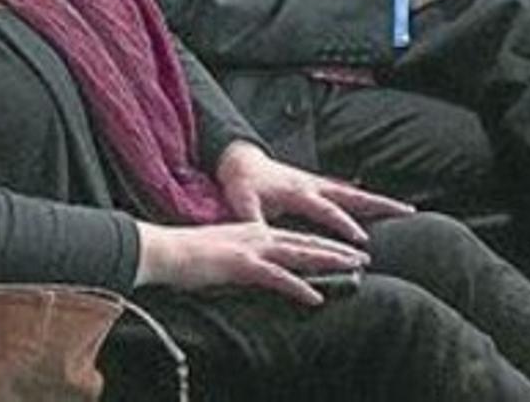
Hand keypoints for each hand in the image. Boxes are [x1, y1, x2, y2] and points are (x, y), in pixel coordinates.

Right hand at [134, 219, 367, 306]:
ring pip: (300, 254)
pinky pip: (277, 278)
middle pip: (306, 242)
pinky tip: (316, 297)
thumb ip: (246, 258)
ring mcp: (252, 248)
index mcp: (256, 231)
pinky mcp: (242, 265)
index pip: (297, 237)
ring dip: (328, 261)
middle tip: (364, 258)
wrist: (165, 250)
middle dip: (337, 249)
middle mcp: (259, 235)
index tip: (346, 249)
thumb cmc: (190, 256)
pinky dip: (299, 287)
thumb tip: (260, 270)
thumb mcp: (226, 253)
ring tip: (353, 270)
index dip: (324, 242)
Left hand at [216, 142, 411, 246]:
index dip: (343, 224)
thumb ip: (255, 222)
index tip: (362, 239)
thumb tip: (263, 240)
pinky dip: (365, 198)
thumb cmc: (243, 185)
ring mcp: (317, 182)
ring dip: (378, 201)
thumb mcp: (243, 204)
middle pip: (352, 194)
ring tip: (405, 210)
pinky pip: (346, 191)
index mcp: (297, 192)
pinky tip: (380, 206)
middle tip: (406, 212)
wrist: (241, 161)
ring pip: (354, 191)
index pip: (325, 210)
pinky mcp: (317, 184)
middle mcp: (312, 184)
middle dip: (379, 204)